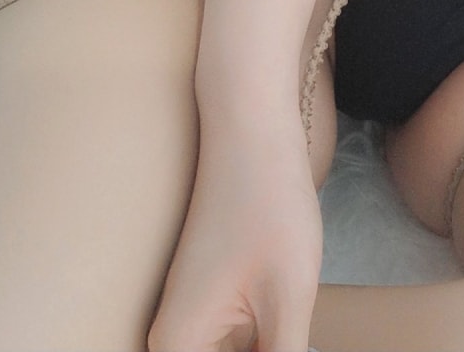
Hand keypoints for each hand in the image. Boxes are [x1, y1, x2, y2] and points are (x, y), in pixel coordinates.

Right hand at [147, 121, 322, 351]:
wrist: (250, 132)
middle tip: (292, 332)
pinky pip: (235, 348)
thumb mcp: (287, 300)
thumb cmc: (268, 206)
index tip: (283, 341)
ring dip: (270, 349)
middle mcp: (171, 342)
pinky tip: (291, 334)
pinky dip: (265, 347)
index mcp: (177, 348)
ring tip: (293, 327)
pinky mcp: (210, 304)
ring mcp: (190, 322)